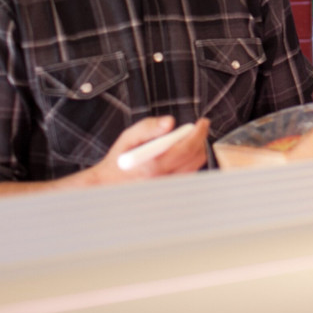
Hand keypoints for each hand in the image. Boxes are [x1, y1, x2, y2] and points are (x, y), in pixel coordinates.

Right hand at [92, 116, 210, 184]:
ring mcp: (168, 187)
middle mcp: (163, 178)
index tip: (202, 122)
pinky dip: (190, 162)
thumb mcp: (128, 137)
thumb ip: (149, 127)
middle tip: (195, 128)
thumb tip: (169, 122)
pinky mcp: (171, 190)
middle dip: (199, 140)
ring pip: (195, 167)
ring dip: (195, 150)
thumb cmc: (119, 160)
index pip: (186, 148)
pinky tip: (180, 155)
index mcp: (153, 165)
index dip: (198, 133)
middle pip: (195, 158)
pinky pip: (189, 174)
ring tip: (186, 140)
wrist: (110, 183)